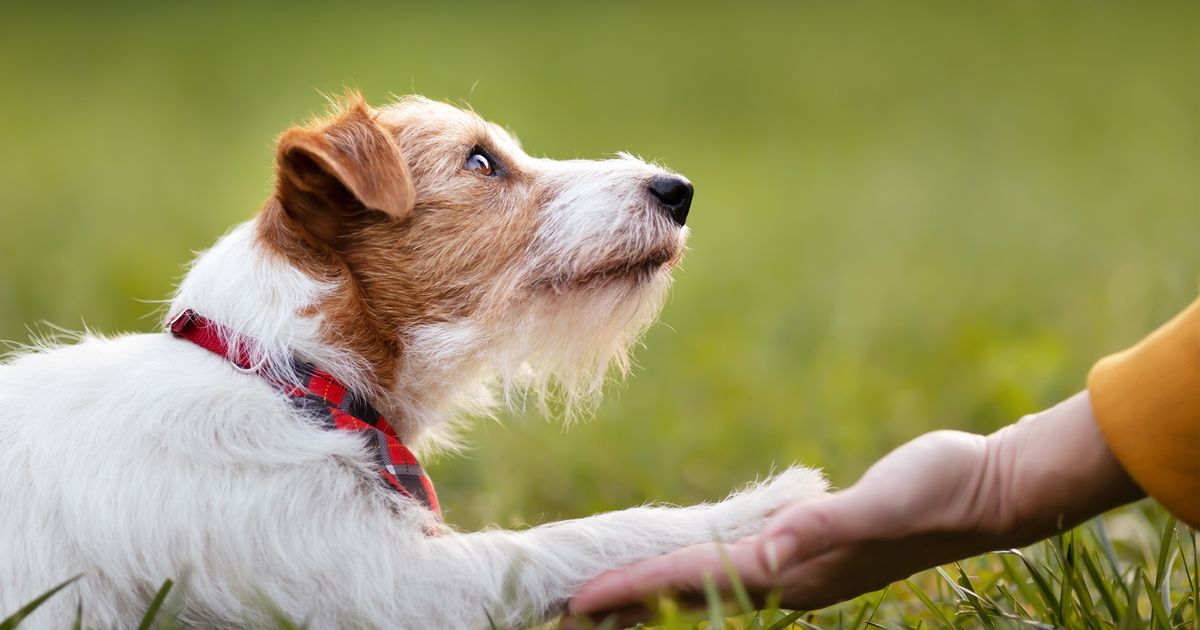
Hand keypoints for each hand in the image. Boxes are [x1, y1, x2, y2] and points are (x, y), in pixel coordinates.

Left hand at [567, 392, 1142, 622]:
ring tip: (604, 602)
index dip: (635, 592)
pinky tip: (684, 567)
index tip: (577, 604)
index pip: (695, 582)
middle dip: (628, 610)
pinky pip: (735, 570)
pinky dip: (695, 574)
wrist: (988, 491)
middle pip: (691, 600)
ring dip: (656, 598)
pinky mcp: (812, 552)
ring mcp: (801, 570)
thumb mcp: (881, 504)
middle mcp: (790, 579)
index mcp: (793, 569)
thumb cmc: (939, 491)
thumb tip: (768, 553)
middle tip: (563, 619)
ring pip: (708, 590)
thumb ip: (822, 528)